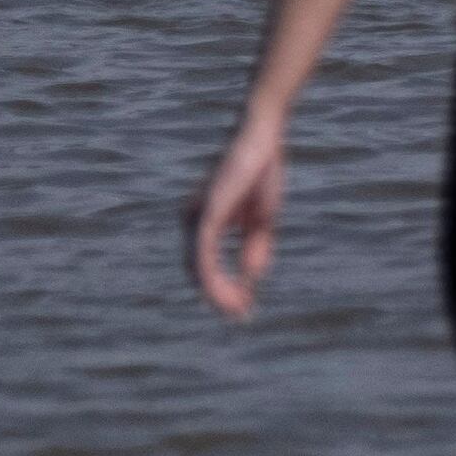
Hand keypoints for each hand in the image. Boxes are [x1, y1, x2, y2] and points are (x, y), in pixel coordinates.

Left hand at [186, 113, 287, 318]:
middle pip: (198, 271)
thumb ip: (255, 249)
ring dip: (216, 294)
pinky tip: (228, 293)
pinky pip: (205, 255)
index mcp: (205, 221)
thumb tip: (251, 278)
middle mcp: (194, 221)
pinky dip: (214, 277)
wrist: (261, 138)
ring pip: (199, 268)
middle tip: (240, 316)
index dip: (222, 289)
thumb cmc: (261, 171)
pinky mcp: (207, 214)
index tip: (243, 309)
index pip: (206, 264)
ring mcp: (197, 218)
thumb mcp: (262, 220)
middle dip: (219, 297)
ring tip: (236, 312)